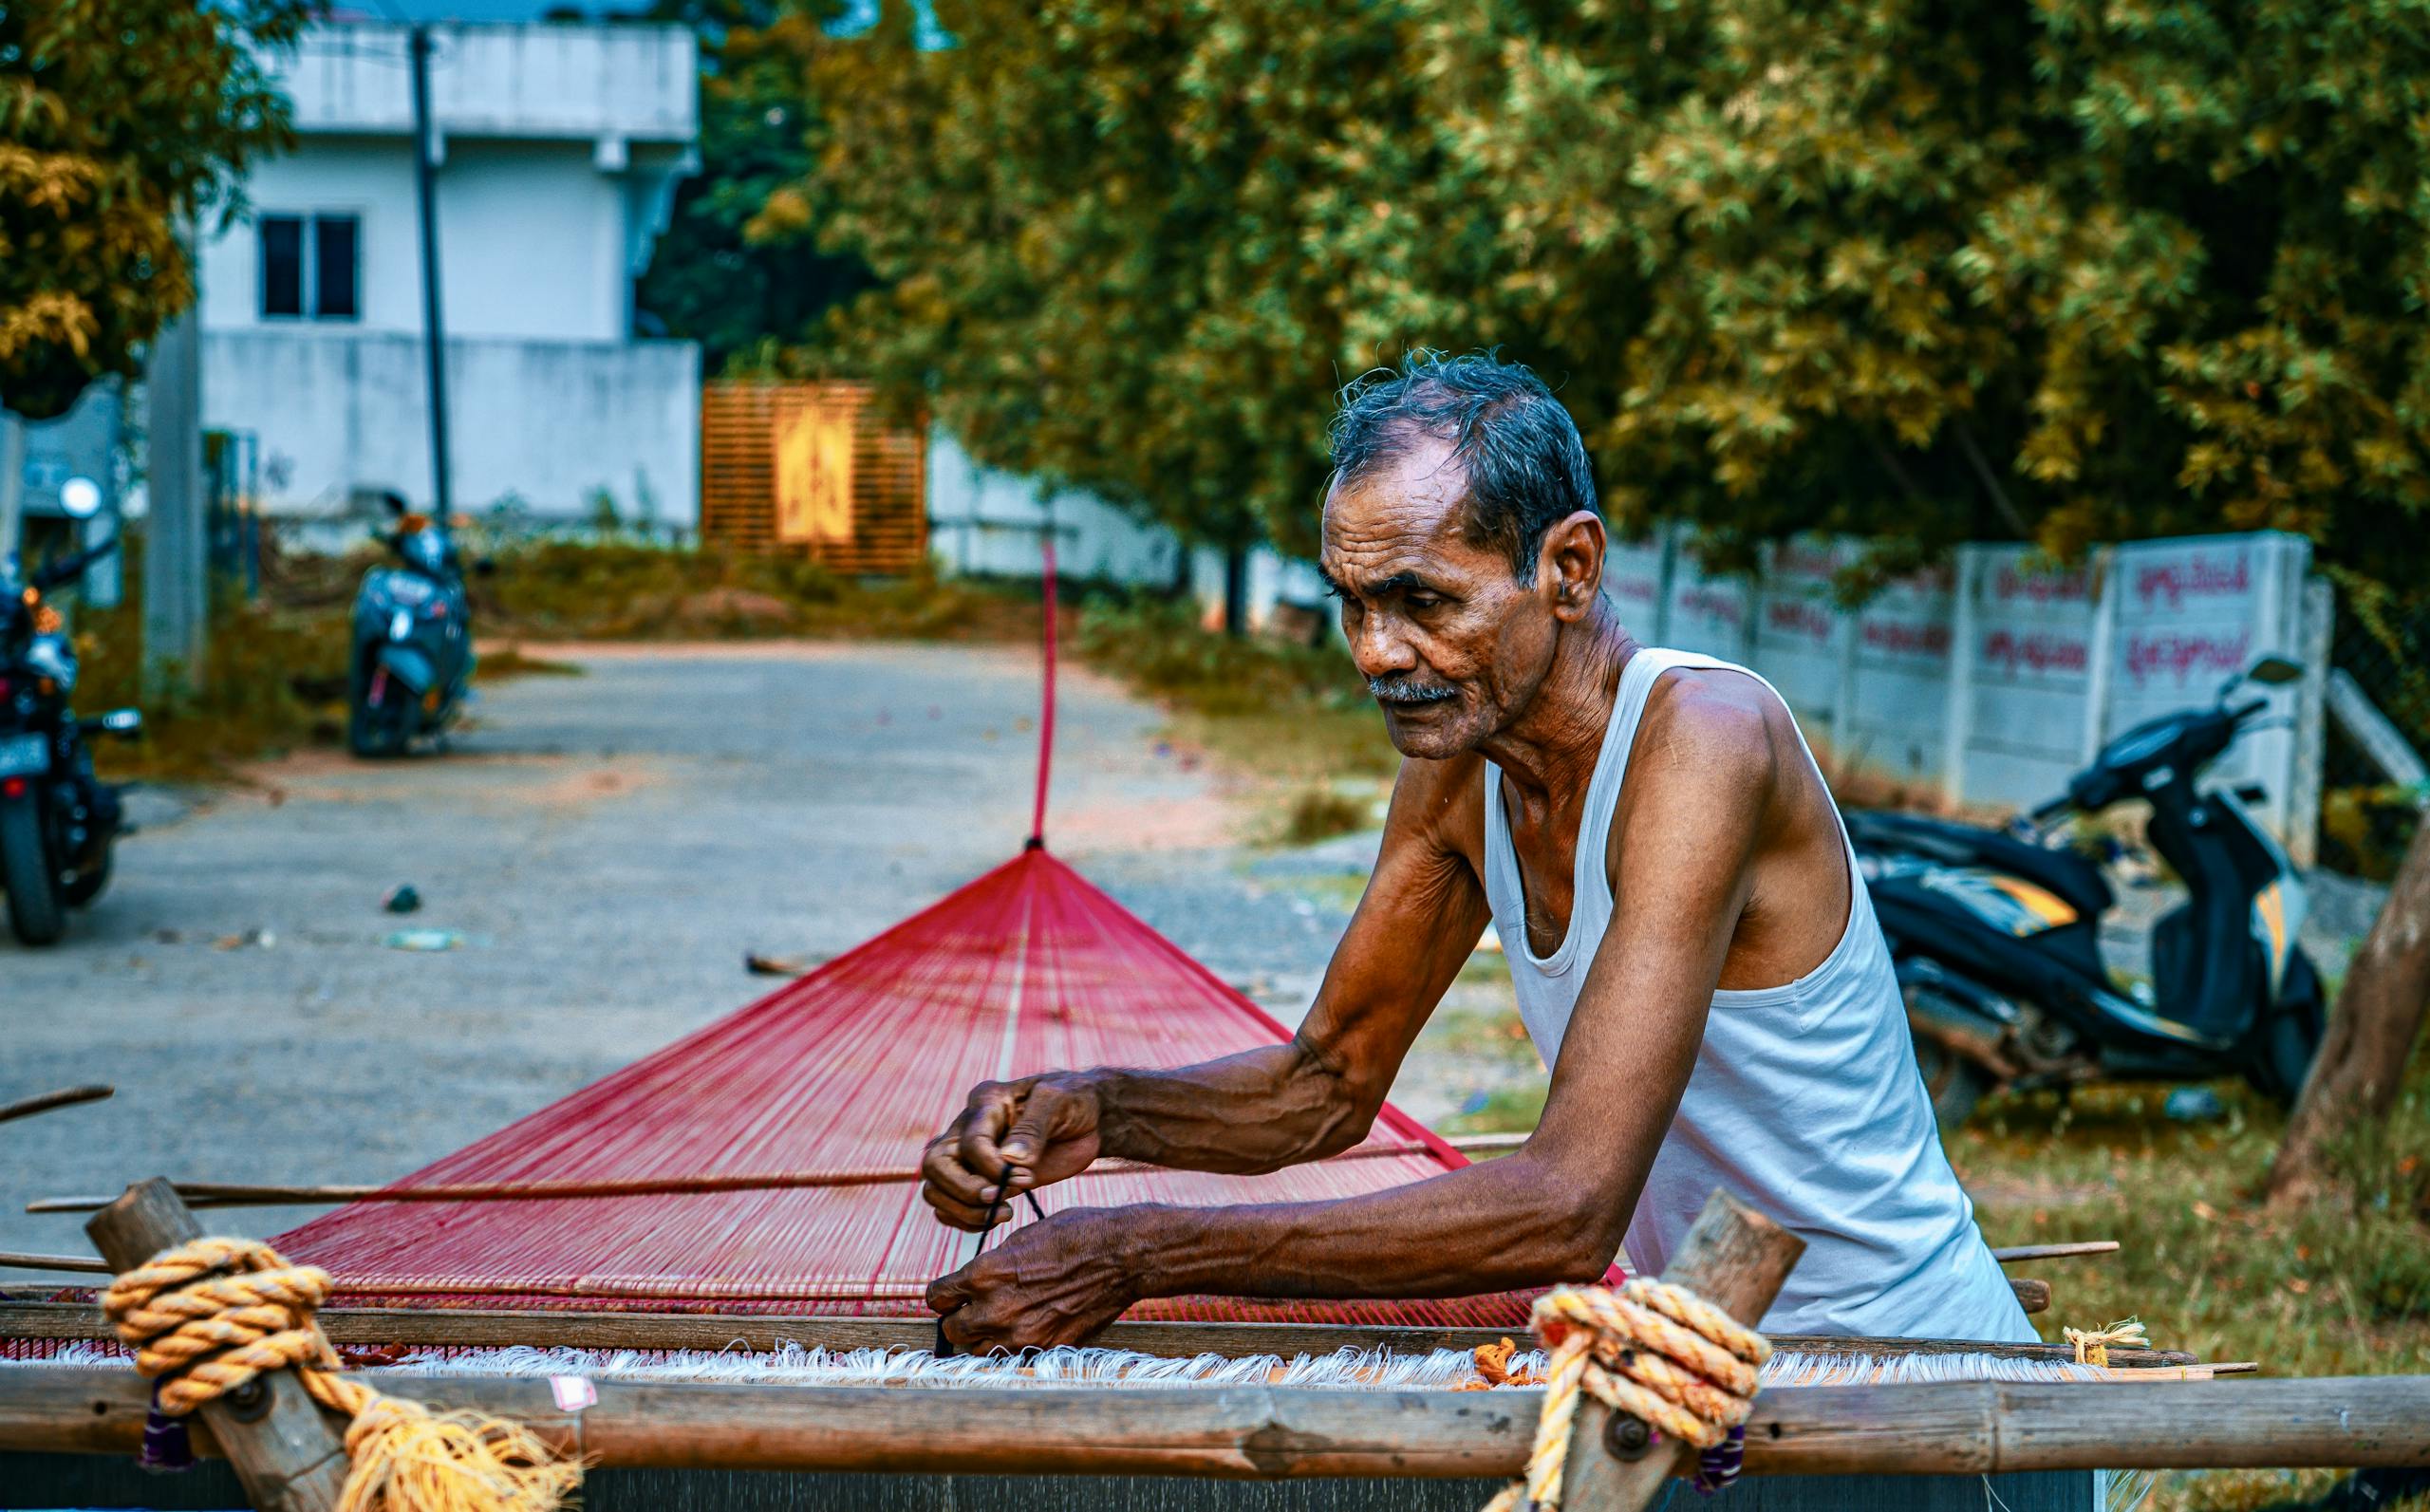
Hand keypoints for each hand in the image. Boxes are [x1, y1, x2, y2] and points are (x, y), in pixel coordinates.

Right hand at [920, 1073, 1103, 1230]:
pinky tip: (995, 1218)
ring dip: (964, 1211)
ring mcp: (968, 1156)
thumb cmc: (1073, 1101)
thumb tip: (1010, 1159)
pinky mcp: (977, 1180)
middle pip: (936, 1166)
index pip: (969, 1143)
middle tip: (1002, 1203)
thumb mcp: (1060, 1102)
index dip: (992, 1168)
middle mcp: (967, 1128)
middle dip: (966, 1192)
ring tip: (1005, 1213)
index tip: (1027, 1178)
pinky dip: (965, 1220)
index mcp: (985, 1103)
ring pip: (935, 1189)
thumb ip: (1034, 1128)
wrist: (1087, 1118)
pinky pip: (948, 1206)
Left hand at [926, 1207, 1146, 1349]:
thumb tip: (976, 1282)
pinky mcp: (1045, 1349)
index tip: (952, 1296)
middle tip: (976, 1310)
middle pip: (952, 1331)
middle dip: (960, 1319)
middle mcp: (996, 1309)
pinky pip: (1013, 1358)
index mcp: (985, 1274)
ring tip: (1002, 1322)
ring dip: (984, 1339)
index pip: (937, 1298)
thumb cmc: (1076, 1236)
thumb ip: (992, 1265)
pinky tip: (1027, 1329)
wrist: (1121, 1257)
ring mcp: (1021, 1335)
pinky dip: (1013, 1348)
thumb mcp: (1022, 1239)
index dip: (943, 1296)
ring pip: (979, 1351)